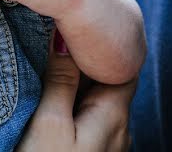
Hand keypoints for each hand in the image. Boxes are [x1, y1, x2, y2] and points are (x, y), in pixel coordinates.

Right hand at [17, 31, 135, 151]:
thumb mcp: (49, 121)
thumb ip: (60, 80)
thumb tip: (63, 39)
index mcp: (114, 115)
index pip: (124, 68)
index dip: (104, 47)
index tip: (78, 30)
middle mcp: (119, 130)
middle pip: (108, 84)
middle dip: (84, 64)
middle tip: (53, 45)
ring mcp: (107, 145)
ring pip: (96, 103)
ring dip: (76, 86)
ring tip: (46, 71)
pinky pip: (87, 121)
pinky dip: (72, 105)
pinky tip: (49, 103)